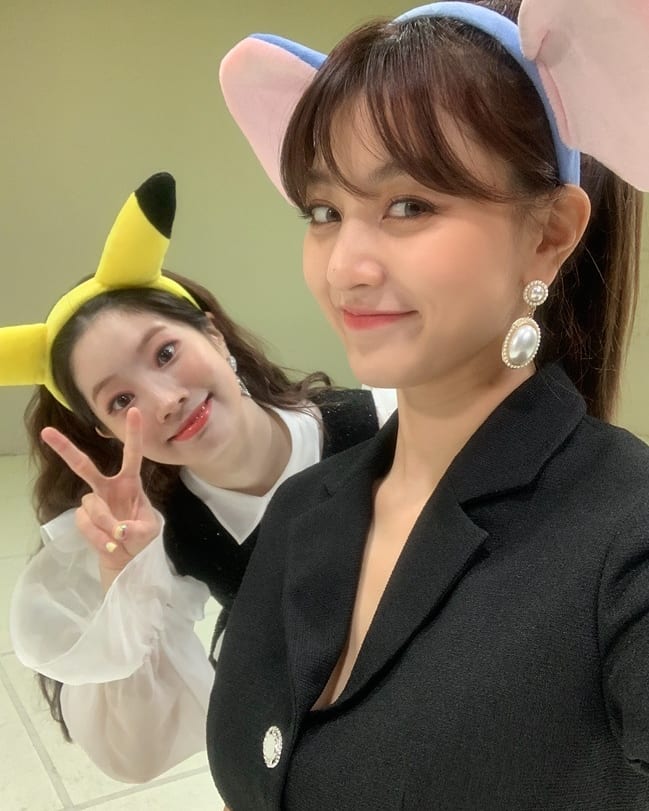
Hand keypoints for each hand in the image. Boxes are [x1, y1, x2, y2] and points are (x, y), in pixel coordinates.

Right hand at [41, 408, 160, 588]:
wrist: (126, 559)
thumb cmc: (141, 538)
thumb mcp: (148, 532)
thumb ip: (136, 528)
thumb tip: (118, 529)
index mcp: (130, 483)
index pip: (132, 455)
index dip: (133, 435)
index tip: (133, 411)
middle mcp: (108, 488)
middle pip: (84, 466)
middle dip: (65, 449)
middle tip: (46, 432)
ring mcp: (93, 503)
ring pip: (92, 507)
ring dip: (106, 524)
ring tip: (118, 538)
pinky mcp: (83, 518)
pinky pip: (86, 524)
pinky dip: (98, 537)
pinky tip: (108, 543)